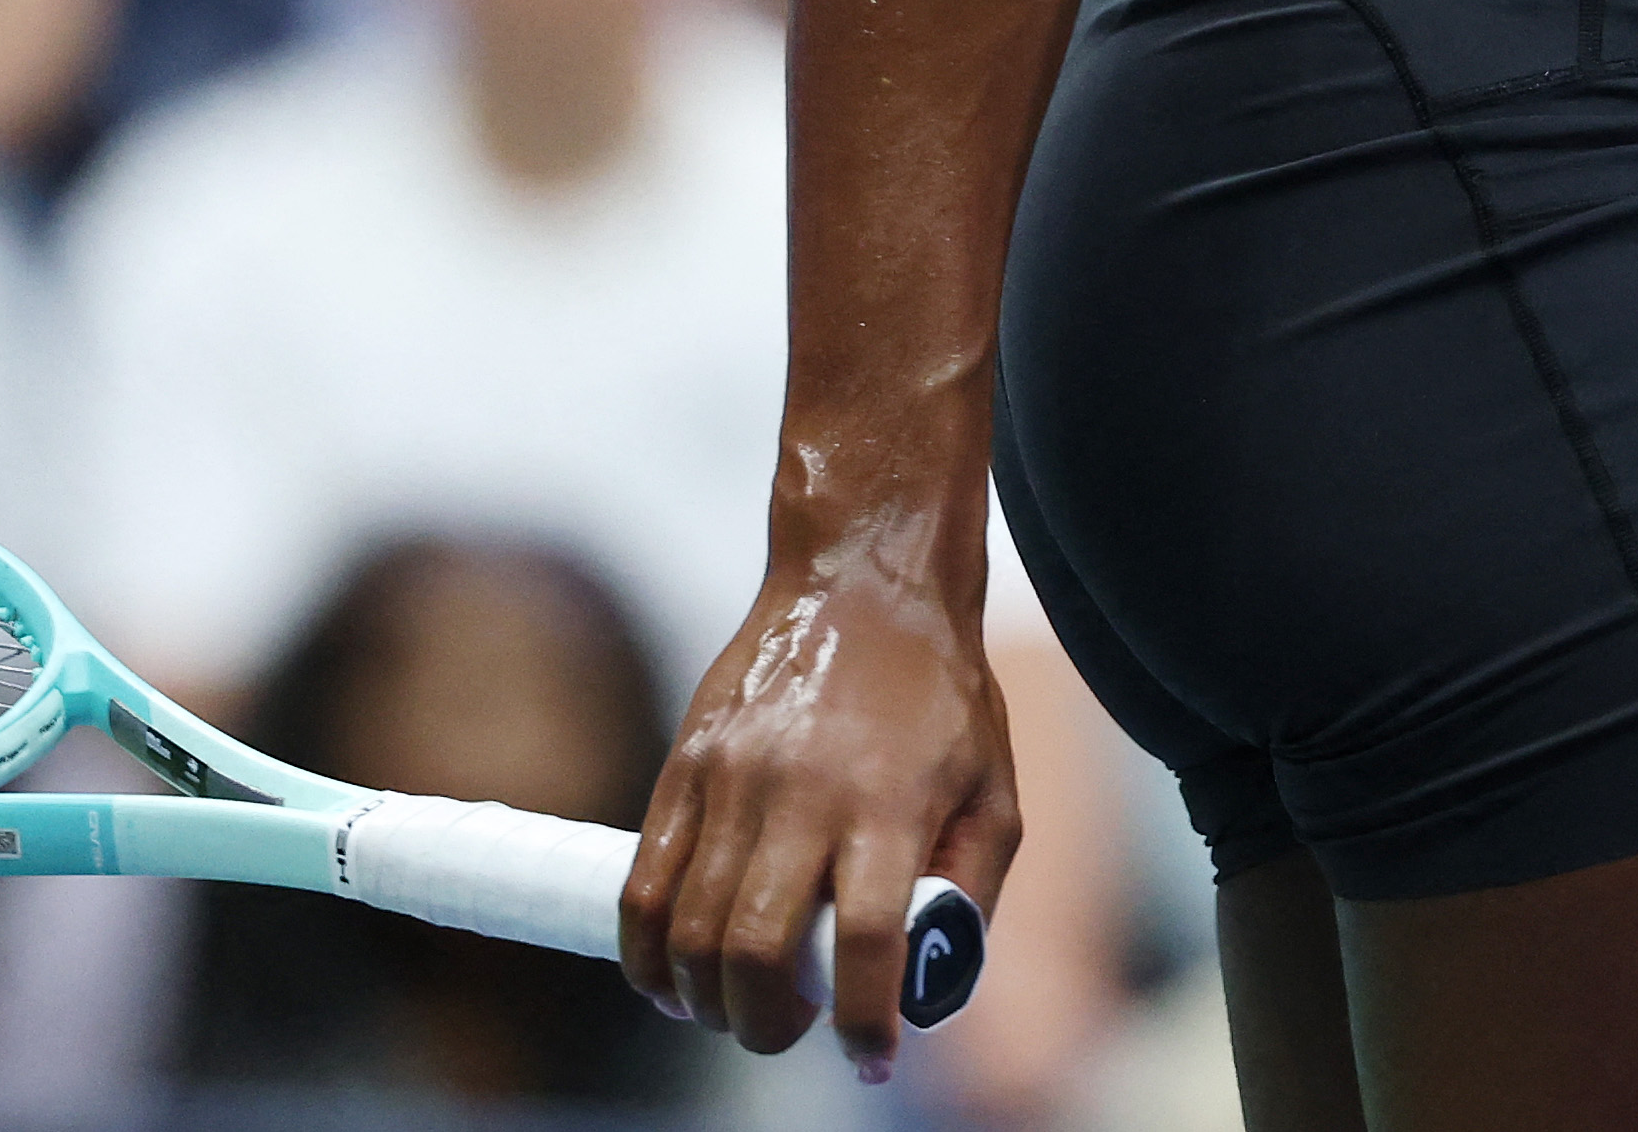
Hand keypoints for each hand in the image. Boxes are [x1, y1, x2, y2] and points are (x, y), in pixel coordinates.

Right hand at [621, 522, 1019, 1078]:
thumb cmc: (939, 693)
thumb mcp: (994, 788)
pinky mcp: (686, 765)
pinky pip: (644, 884)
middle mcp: (804, 796)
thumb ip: (970, 888)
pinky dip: (647, 953)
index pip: (866, 944)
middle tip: (784, 1033)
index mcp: (890, 806)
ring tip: (730, 1012)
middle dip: (763, 1024)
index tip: (868, 1057)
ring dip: (702, 1000)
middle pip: (754, 950)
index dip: (864, 1021)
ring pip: (689, 929)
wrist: (863, 580)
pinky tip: (669, 981)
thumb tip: (931, 985)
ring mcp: (734, 779)